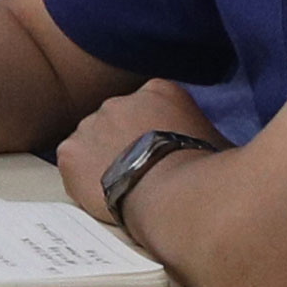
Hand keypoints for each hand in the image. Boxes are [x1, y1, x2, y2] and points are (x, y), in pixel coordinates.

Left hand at [50, 76, 219, 223]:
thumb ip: (201, 132)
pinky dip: (83, 178)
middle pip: (118, 122)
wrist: (173, 195)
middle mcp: (120, 100)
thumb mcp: (217, 141)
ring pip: (92, 142)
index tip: (162, 154)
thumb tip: (210, 147)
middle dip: (125, 144)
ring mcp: (91, 124)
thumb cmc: (204, 172)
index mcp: (159, 91)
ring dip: (102, 160)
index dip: (155, 133)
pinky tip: (104, 194)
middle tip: (141, 174)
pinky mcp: (70, 151)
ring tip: (124, 187)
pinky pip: (73, 164)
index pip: (151, 107)